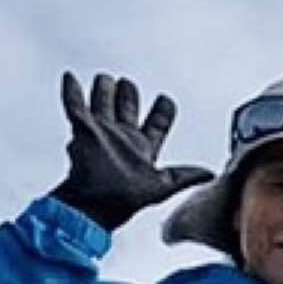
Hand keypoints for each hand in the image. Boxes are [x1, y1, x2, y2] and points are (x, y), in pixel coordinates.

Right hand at [47, 71, 215, 231]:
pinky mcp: (83, 130)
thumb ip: (185, 177)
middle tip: (127, 83)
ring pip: (103, 104)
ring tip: (105, 79)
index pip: (156, 124)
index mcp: (143, 148)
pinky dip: (72, 91)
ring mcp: (102, 133)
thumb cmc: (123, 201)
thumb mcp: (162, 187)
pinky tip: (71, 78)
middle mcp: (123, 138)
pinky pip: (75, 105)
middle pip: (127, 110)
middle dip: (128, 96)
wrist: (93, 205)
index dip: (162, 112)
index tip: (165, 100)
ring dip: (103, 91)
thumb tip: (211, 174)